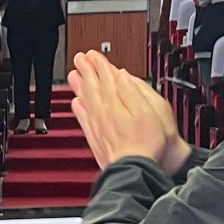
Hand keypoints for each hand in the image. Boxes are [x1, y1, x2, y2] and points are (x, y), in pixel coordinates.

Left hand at [68, 50, 189, 172]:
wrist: (134, 170)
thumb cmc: (145, 143)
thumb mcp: (149, 110)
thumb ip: (133, 90)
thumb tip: (122, 75)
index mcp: (116, 103)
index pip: (106, 78)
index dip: (99, 64)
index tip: (94, 54)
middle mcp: (103, 112)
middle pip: (92, 86)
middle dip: (86, 70)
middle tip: (80, 58)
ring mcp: (96, 125)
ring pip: (84, 99)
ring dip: (79, 85)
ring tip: (74, 74)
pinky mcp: (95, 138)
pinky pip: (83, 118)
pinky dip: (78, 107)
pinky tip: (76, 103)